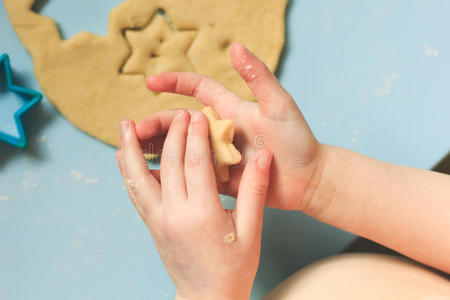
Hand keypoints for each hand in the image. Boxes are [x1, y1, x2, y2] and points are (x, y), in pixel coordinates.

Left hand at [116, 111, 272, 299]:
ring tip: (125, 124)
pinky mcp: (152, 225)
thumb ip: (255, 190)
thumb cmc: (235, 267)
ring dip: (131, 148)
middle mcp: (175, 214)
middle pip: (169, 163)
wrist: (208, 297)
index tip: (197, 114)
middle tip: (177, 112)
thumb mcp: (252, 230)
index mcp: (202, 214)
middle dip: (172, 133)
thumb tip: (264, 156)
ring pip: (139, 177)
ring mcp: (158, 220)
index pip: (196, 163)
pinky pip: (135, 194)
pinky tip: (123, 157)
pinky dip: (128, 172)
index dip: (196, 136)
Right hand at [137, 42, 323, 211]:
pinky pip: (190, 174)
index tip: (150, 83)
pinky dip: (170, 174)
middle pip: (180, 122)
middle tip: (134, 132)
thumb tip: (235, 45)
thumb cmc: (297, 139)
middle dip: (157, 124)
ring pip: (180, 148)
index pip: (197, 89)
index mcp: (230, 110)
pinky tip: (151, 178)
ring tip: (133, 153)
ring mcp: (217, 155)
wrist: (308, 180)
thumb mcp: (279, 104)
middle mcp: (219, 130)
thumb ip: (258, 77)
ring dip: (158, 148)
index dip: (174, 83)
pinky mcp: (218, 178)